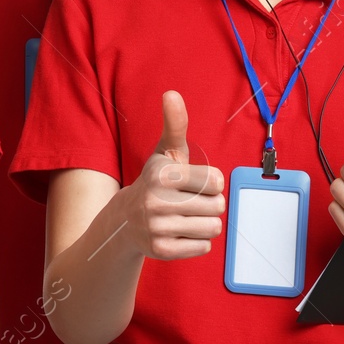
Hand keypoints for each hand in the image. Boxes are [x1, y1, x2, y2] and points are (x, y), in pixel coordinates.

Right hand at [123, 91, 225, 259]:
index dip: (211, 183)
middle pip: (218, 206)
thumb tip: (171, 93)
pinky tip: (178, 232)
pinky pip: (204, 247)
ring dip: (204, 223)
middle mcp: (156, 200)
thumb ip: (175, 124)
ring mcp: (157, 227)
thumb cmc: (156, 181)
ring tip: (185, 217)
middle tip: (189, 202)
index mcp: (163, 174)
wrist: (126, 220)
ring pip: (213, 228)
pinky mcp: (161, 250)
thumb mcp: (165, 152)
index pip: (217, 182)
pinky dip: (196, 242)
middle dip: (210, 204)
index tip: (194, 183)